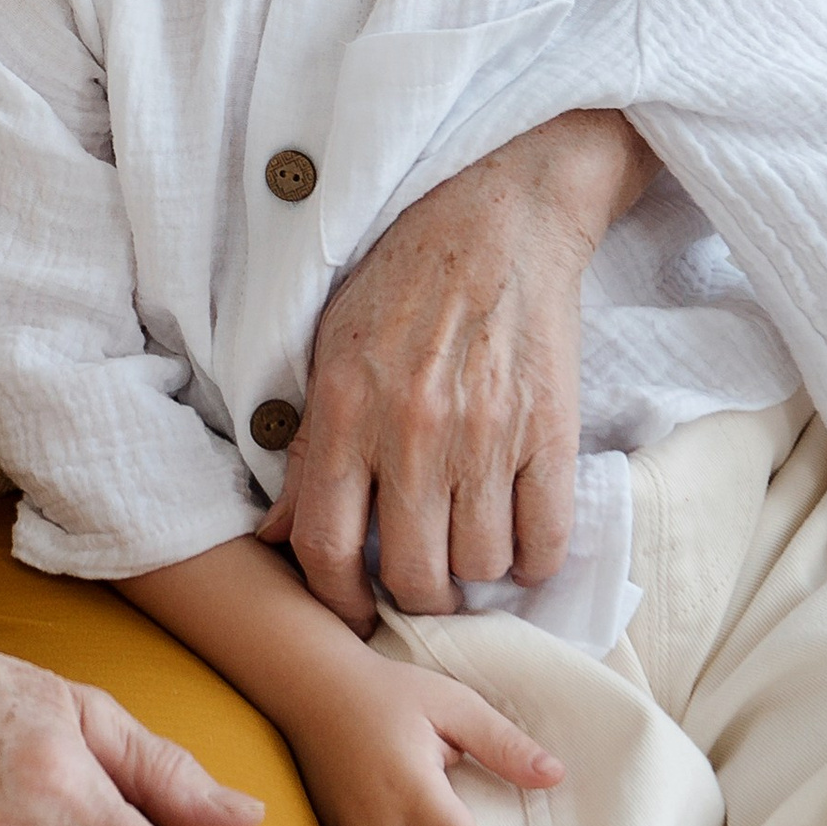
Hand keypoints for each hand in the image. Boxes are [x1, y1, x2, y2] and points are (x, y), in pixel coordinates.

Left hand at [263, 110, 653, 626]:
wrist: (499, 216)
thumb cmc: (403, 280)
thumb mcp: (331, 351)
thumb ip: (308, 449)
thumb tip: (275, 536)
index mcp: (347, 411)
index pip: (327, 548)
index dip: (337, 600)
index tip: (355, 609)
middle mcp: (413, 431)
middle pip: (414, 577)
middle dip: (416, 597)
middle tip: (423, 580)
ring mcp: (487, 435)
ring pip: (481, 567)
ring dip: (476, 573)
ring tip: (470, 544)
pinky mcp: (552, 432)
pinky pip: (545, 540)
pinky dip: (532, 557)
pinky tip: (518, 534)